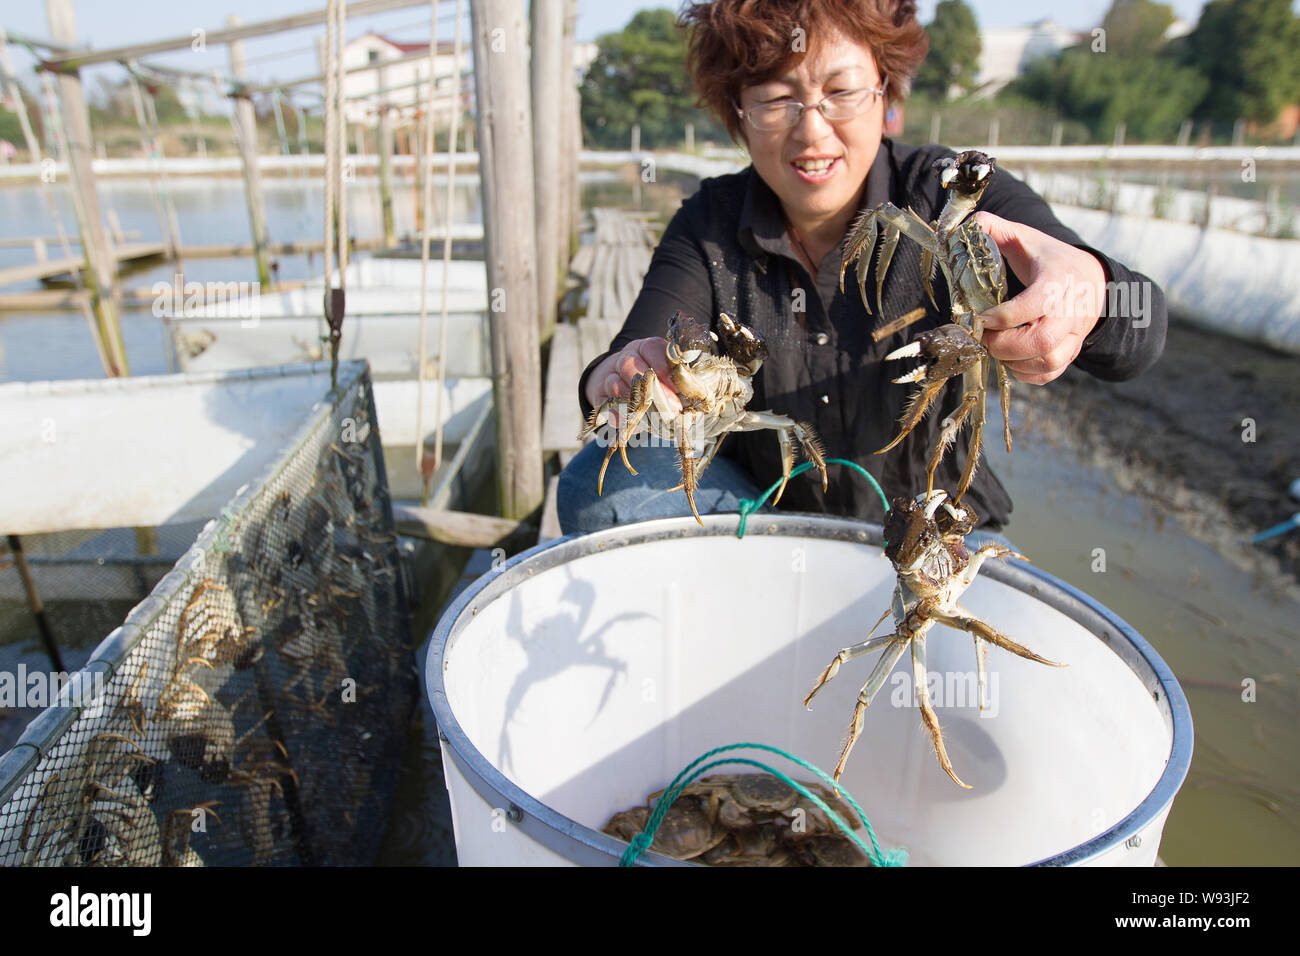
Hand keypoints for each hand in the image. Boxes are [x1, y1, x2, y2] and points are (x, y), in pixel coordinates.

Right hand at [584, 337, 680, 424]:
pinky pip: (608, 406)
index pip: (651, 348)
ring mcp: (609, 377)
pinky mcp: (601, 398)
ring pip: (616, 385)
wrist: (616, 382)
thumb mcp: (665, 373)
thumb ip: (678, 381)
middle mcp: (624, 359)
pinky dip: (622, 416)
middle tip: (674, 408)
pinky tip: (637, 424)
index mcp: (643, 348)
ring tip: (657, 418)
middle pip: (630, 365)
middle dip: (654, 389)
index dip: (664, 366)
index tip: (679, 386)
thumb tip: (697, 395)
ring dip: (638, 403)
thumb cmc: (652, 379)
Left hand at [972, 211, 1106, 385]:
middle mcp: (1072, 311)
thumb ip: (995, 229)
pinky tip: (1011, 359)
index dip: (1004, 317)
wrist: (1092, 280)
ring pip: (1048, 362)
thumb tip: (967, 226)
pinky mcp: (1071, 353)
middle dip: (1005, 345)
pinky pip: (1049, 374)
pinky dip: (1025, 374)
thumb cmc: (1049, 260)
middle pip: (1043, 340)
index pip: (1037, 304)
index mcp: (1058, 280)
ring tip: (996, 347)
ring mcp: (1074, 335)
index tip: (980, 318)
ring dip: (1013, 362)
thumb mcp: (1025, 238)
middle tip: (985, 337)